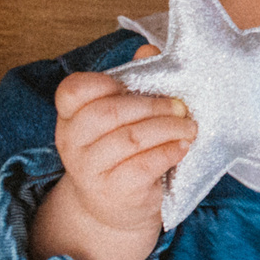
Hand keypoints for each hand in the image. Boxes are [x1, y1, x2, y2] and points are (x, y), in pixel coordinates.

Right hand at [32, 57, 196, 259]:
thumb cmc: (122, 153)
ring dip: (166, 127)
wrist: (116, 209)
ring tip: (189, 126)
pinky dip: (168, 151)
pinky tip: (182, 146)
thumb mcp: (124, 117)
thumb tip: (149, 50)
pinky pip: (142, 166)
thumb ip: (134, 81)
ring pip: (128, 138)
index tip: (131, 85)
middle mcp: (73, 142)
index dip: (102, 82)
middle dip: (151, 105)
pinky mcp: (113, 192)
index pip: (72, 90)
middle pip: (107, 112)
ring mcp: (89, 170)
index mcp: (71, 116)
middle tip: (181, 106)